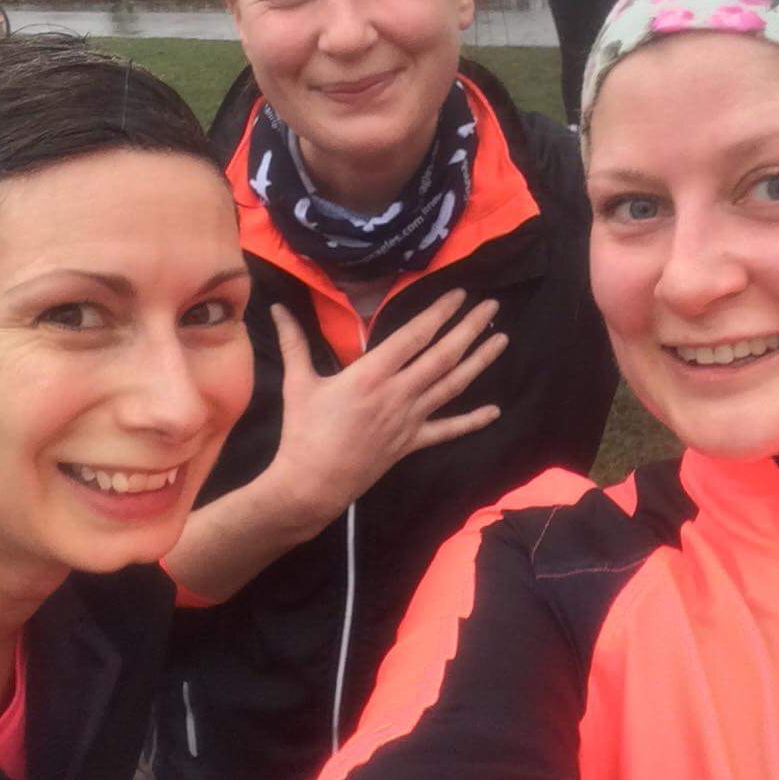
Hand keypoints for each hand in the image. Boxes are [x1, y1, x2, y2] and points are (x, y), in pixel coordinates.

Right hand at [271, 289, 507, 529]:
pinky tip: (495, 411)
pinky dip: (472, 421)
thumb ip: (294, 342)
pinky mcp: (412, 443)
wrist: (312, 484)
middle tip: (492, 306)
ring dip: (479, 361)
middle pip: (443, 356)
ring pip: (452, 386)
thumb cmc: (304, 431)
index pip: (415, 336)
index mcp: (371, 374)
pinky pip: (447, 430)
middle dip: (470, 329)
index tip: (460, 294)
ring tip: (502, 340)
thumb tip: (276, 307)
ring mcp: (409, 420)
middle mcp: (398, 394)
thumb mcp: (298, 382)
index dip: (440, 313)